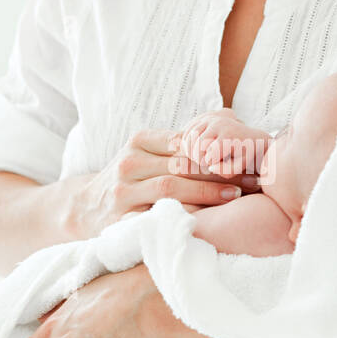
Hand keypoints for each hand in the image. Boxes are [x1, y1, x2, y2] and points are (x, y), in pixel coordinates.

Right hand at [63, 129, 257, 238]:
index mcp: (139, 141)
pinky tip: (206, 220)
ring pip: (170, 188)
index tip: (246, 156)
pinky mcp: (120, 219)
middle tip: (251, 178)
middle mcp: (129, 163)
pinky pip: (157, 216)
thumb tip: (231, 117)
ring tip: (234, 195)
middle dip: (219, 171)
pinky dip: (182, 217)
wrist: (85, 209)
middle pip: (181, 164)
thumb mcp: (147, 151)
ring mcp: (123, 192)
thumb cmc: (131, 179)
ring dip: (207, 192)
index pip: (184, 141)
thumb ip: (182, 141)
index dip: (217, 149)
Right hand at [177, 109, 270, 177]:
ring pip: (190, 135)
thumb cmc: (246, 154)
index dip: (207, 162)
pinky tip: (193, 151)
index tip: (212, 166)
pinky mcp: (203, 119)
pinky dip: (187, 143)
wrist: (251, 137)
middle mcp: (218, 123)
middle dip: (197, 156)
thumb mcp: (241, 165)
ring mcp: (210, 119)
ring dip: (190, 150)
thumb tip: (210, 168)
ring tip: (199, 158)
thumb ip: (227, 171)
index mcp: (228, 135)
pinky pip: (188, 131)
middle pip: (197, 143)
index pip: (208, 152)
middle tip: (203, 163)